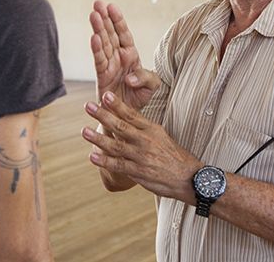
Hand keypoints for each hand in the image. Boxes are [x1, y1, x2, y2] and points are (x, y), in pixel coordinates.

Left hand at [82, 91, 199, 202]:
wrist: (189, 177)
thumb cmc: (174, 156)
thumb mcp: (161, 136)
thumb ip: (143, 128)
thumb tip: (126, 119)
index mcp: (151, 129)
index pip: (132, 114)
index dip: (117, 105)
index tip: (106, 95)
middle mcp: (145, 141)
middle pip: (121, 126)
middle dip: (103, 115)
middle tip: (88, 106)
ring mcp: (141, 157)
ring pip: (116, 145)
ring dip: (99, 138)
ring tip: (84, 131)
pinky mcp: (138, 172)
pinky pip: (119, 165)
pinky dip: (105, 161)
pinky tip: (92, 156)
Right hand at [89, 0, 158, 110]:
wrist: (126, 116)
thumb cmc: (138, 98)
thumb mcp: (152, 86)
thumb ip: (146, 78)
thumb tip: (131, 78)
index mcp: (131, 55)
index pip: (124, 34)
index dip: (118, 20)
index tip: (111, 6)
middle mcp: (118, 57)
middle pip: (110, 34)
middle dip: (104, 18)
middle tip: (97, 3)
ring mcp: (109, 66)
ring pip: (103, 44)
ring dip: (98, 29)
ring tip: (93, 14)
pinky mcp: (102, 77)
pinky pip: (99, 61)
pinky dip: (96, 49)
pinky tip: (93, 37)